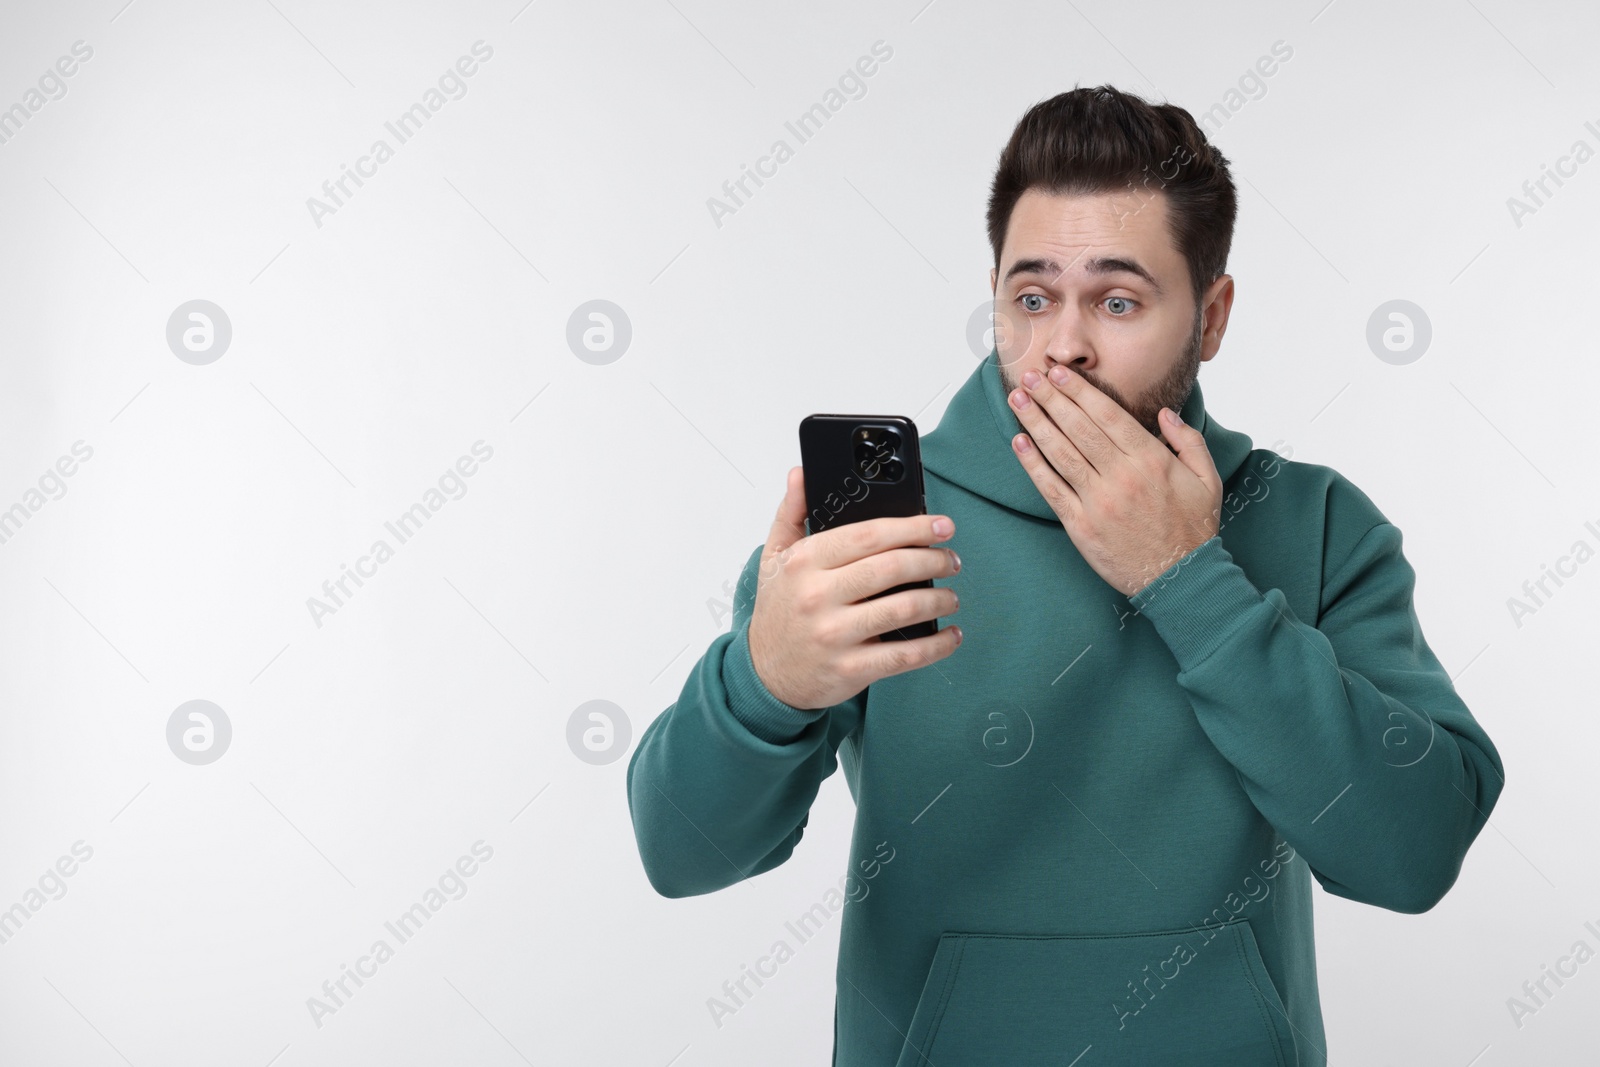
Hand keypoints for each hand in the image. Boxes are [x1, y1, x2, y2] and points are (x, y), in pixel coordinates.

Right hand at [746, 466, 963, 709]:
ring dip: (939, 600)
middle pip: (892, 568)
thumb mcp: (775, 557)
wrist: (765, 675)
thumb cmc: (779, 611)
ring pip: (904, 609)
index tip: (941, 525)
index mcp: (804, 562)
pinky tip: (950, 636)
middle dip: (933, 560)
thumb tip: (801, 473)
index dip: (912, 527)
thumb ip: (791, 512)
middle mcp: (818, 596)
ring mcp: (834, 635)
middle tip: (951, 560)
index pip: (868, 535)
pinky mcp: (850, 669)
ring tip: (950, 595)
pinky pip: (904, 655)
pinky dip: (936, 646)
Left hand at [1007, 364, 1221, 595]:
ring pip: (1061, 453)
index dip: (1079, 391)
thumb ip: (1188, 441)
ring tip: (1017, 399)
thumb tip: (1164, 413)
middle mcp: (1121, 476)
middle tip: (1029, 374)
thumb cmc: (1194, 528)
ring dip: (1035, 422)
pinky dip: (1033, 464)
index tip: (1059, 373)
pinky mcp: (1081, 526)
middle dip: (1050, 397)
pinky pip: (1051, 489)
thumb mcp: (1207, 479)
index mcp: (1151, 460)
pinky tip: (1019, 441)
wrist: (1181, 578)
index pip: (1107, 415)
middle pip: (1078, 428)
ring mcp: (1098, 501)